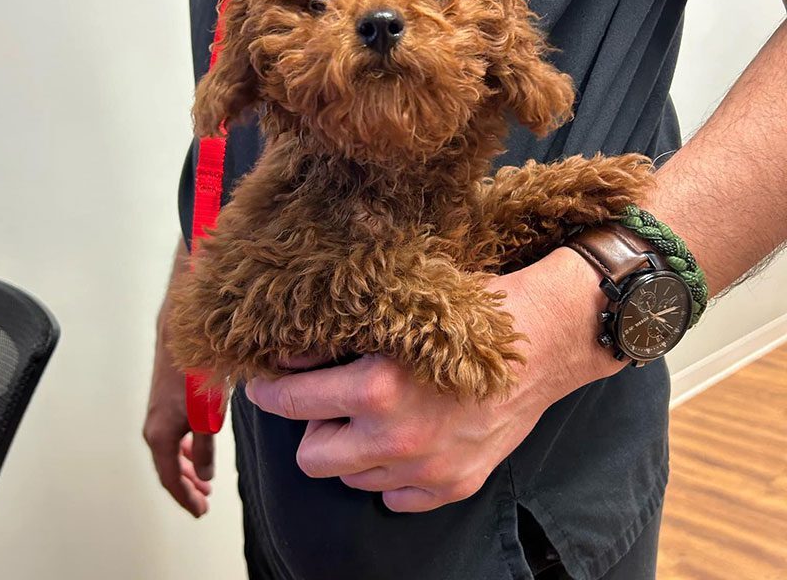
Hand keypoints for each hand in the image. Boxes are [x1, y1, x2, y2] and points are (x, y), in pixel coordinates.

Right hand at [143, 252, 214, 517]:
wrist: (183, 327)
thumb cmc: (196, 366)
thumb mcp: (207, 413)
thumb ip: (205, 446)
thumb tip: (206, 473)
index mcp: (160, 433)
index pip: (170, 478)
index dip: (186, 497)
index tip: (200, 509)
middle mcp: (154, 424)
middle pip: (168, 466)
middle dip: (187, 484)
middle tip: (204, 498)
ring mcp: (158, 409)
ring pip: (170, 448)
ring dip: (186, 464)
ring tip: (204, 475)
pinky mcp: (165, 395)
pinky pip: (172, 431)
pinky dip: (184, 445)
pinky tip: (197, 442)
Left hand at [247, 247, 619, 512]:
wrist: (546, 338)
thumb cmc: (475, 315)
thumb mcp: (401, 312)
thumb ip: (341, 340)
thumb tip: (288, 354)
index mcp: (377, 387)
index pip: (291, 403)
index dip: (268, 392)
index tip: (263, 385)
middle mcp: (396, 438)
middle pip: (311, 458)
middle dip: (311, 427)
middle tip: (327, 401)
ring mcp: (426, 470)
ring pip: (351, 478)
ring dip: (352, 448)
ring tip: (374, 416)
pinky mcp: (453, 486)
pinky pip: (395, 497)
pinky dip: (391, 473)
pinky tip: (407, 439)